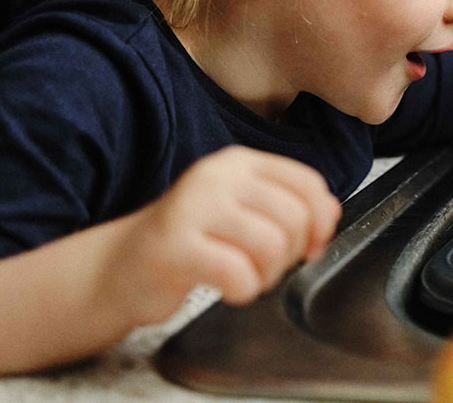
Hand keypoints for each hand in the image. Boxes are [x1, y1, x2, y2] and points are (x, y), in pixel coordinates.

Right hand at [103, 145, 340, 326]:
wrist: (120, 268)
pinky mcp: (175, 246)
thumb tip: (332, 211)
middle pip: (295, 216)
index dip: (321, 221)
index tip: (312, 246)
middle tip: (267, 267)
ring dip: (268, 275)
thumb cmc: (191, 242)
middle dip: (291, 254)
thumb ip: (289, 206)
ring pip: (272, 244)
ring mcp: (193, 207)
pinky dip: (244, 290)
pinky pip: (238, 273)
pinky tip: (228, 289)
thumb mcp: (243, 212)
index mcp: (239, 162)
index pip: (307, 183)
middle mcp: (217, 176)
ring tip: (246, 277)